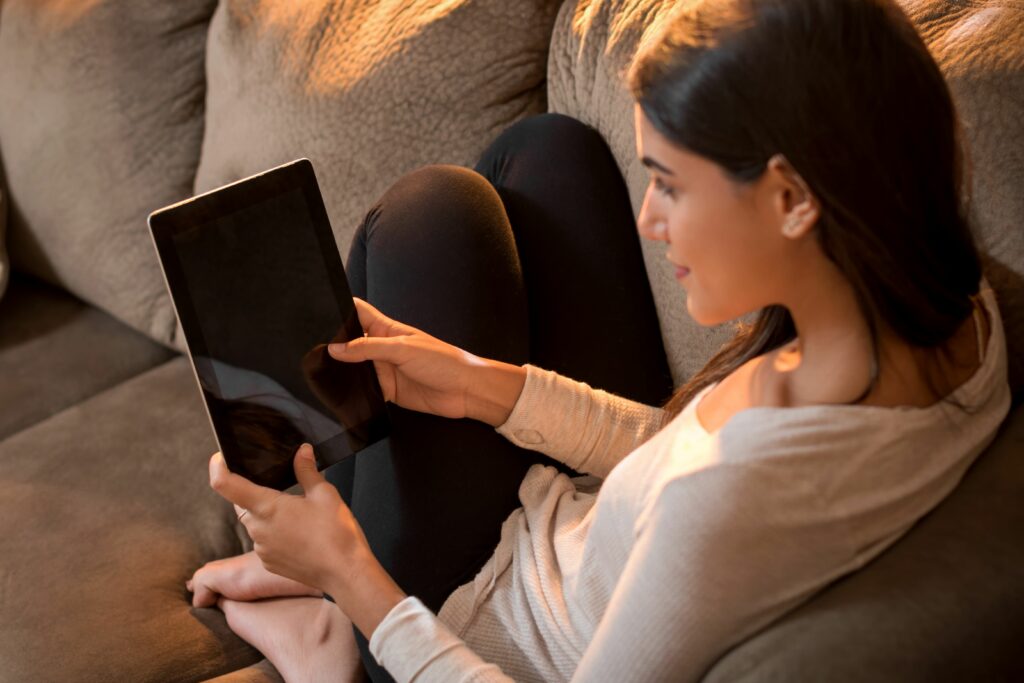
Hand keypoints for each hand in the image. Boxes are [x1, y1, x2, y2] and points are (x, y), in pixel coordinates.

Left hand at [208, 444, 405, 638]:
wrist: (345, 573)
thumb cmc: (336, 532)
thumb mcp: (325, 493)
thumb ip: (307, 470)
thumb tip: (302, 451)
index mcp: (267, 507)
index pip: (226, 485)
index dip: (218, 468)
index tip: (220, 458)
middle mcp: (257, 529)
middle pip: (243, 503)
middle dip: (257, 493)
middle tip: (286, 490)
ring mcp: (262, 549)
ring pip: (256, 523)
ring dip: (270, 515)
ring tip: (301, 516)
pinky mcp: (269, 563)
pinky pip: (265, 542)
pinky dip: (276, 534)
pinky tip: (301, 535)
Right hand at [329, 298, 526, 425]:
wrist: (466, 391)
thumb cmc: (444, 361)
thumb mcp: (403, 349)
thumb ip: (368, 348)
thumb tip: (335, 349)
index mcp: (387, 329)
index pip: (359, 312)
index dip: (340, 309)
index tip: (317, 310)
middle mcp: (383, 348)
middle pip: (350, 342)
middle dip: (333, 345)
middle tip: (311, 349)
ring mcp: (384, 370)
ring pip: (354, 368)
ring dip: (342, 371)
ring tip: (319, 372)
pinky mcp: (387, 391)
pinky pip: (365, 391)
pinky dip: (354, 392)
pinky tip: (342, 394)